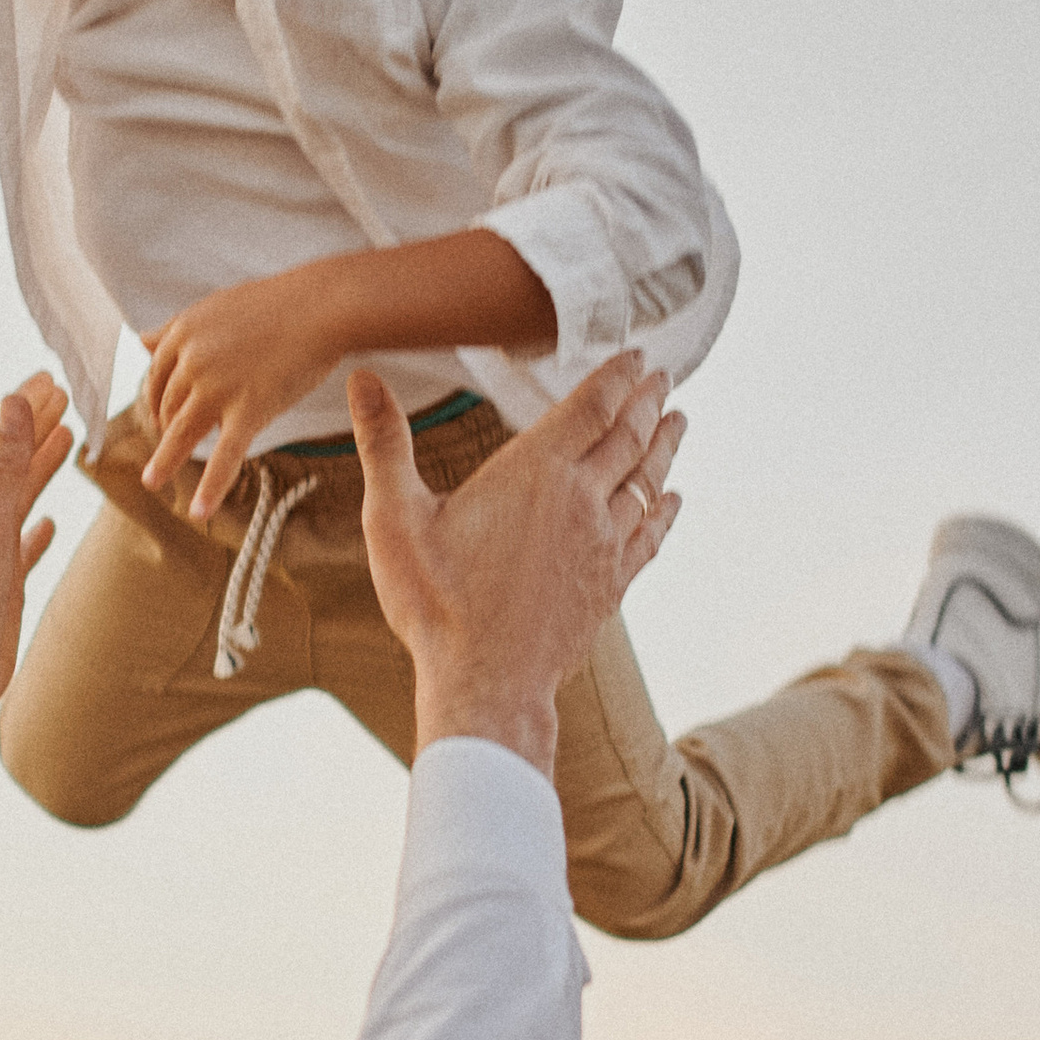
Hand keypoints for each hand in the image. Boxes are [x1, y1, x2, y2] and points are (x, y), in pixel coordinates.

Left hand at [0, 374, 72, 801]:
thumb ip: (3, 465)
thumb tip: (13, 402)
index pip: (1, 442)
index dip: (26, 409)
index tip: (50, 379)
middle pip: (14, 464)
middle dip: (39, 429)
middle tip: (66, 398)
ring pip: (19, 502)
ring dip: (41, 472)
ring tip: (66, 444)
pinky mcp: (2, 589)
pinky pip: (23, 553)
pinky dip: (36, 535)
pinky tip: (48, 527)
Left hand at [141, 270, 341, 518]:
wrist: (323, 306)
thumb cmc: (278, 304)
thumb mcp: (216, 307)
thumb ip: (177, 328)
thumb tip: (141, 341)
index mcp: (183, 332)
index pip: (156, 374)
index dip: (156, 399)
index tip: (160, 414)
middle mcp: (193, 359)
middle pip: (167, 405)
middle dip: (165, 429)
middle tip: (168, 448)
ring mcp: (218, 386)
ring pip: (181, 432)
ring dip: (165, 461)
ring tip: (152, 483)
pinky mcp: (249, 409)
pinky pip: (225, 456)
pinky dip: (212, 487)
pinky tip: (198, 511)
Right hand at [354, 356, 682, 777]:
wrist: (486, 683)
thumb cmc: (437, 604)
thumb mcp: (395, 518)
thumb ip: (384, 443)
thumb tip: (361, 377)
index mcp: (535, 473)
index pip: (591, 408)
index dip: (618, 377)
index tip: (637, 356)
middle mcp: (581, 501)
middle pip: (628, 437)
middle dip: (647, 402)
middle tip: (663, 377)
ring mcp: (602, 546)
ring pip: (646, 482)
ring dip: (664, 447)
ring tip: (677, 421)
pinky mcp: (610, 586)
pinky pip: (649, 536)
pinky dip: (664, 511)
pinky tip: (672, 500)